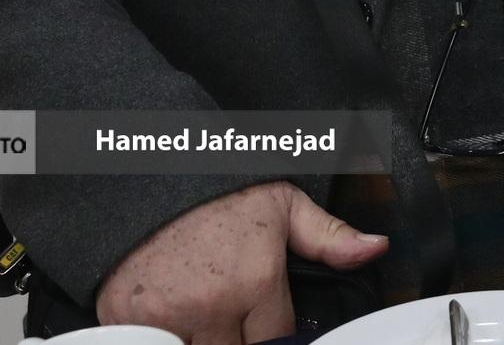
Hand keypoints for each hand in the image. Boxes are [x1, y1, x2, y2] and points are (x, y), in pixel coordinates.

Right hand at [94, 180, 387, 344]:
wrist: (146, 175)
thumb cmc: (215, 193)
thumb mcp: (282, 204)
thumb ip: (330, 236)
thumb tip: (375, 248)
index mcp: (256, 281)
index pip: (278, 338)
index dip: (274, 333)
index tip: (265, 321)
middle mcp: (213, 306)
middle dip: (239, 338)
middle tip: (235, 315)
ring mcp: (169, 319)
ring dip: (205, 340)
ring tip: (206, 317)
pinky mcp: (128, 323)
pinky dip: (166, 340)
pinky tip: (175, 323)